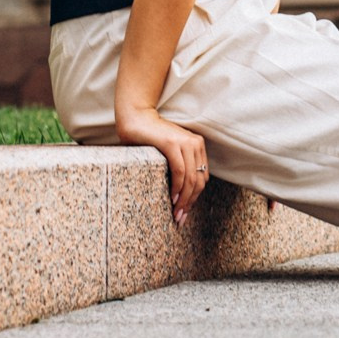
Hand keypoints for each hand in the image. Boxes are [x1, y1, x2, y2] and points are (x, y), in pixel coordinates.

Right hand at [115, 105, 210, 224]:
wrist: (136, 119)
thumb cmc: (149, 139)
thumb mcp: (170, 152)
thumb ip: (180, 166)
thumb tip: (182, 194)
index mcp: (197, 146)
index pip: (202, 178)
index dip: (194, 197)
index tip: (184, 212)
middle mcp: (195, 144)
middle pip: (199, 181)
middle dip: (190, 202)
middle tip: (179, 218)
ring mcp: (185, 142)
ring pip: (191, 179)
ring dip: (184, 200)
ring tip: (175, 213)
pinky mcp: (172, 144)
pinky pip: (180, 171)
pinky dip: (178, 187)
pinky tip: (172, 198)